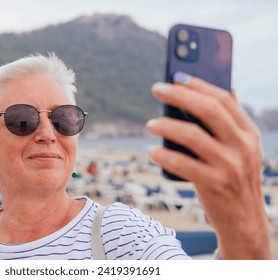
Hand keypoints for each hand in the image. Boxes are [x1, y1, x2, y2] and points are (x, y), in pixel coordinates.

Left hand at [146, 72, 270, 258]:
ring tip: (150, 124)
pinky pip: (183, 164)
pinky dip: (164, 155)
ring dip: (166, 126)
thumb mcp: (242, 149)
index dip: (199, 84)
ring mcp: (230, 166)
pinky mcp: (215, 185)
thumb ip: (233, 122)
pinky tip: (151, 151)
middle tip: (156, 88)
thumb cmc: (235, 179)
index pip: (224, 99)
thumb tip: (228, 88)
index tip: (176, 75)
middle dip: (180, 95)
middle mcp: (243, 146)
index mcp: (249, 133)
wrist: (245, 222)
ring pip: (192, 136)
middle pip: (208, 110)